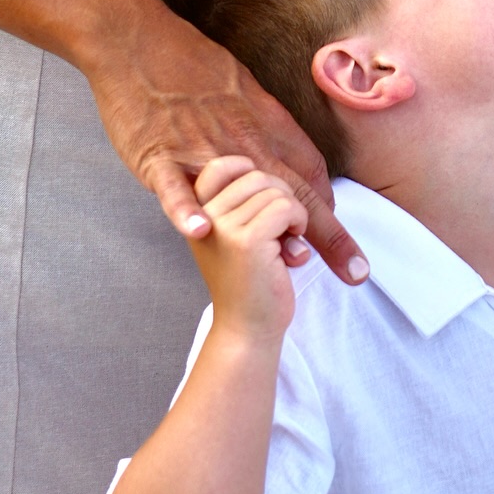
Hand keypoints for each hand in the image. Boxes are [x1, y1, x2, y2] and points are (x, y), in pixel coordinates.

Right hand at [84, 3, 369, 284]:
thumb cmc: (190, 62)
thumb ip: (262, 124)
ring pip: (244, 194)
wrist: (140, 41)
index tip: (343, 236)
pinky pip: (176, 185)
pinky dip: (186, 208)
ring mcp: (201, 148)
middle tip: (355, 272)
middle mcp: (242, 138)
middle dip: (328, 233)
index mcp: (263, 122)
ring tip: (294, 264)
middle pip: (293, 191)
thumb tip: (279, 152)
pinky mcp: (159, 154)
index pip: (308, 169)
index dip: (327, 205)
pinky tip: (199, 231)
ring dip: (269, 230)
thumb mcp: (242, 87)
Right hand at [188, 157, 307, 344]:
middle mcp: (203, 215)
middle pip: (257, 174)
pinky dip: (298, 222)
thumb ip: (239, 202)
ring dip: (292, 212)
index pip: (221, 165)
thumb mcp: (234, 234)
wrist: (247, 330)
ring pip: (274, 189)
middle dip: (279, 197)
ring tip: (284, 241)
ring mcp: (222, 227)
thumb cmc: (249, 280)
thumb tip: (268, 164)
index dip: (250, 173)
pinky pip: (285, 206)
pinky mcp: (245, 240)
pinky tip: (293, 247)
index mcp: (196, 212)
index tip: (264, 201)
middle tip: (279, 231)